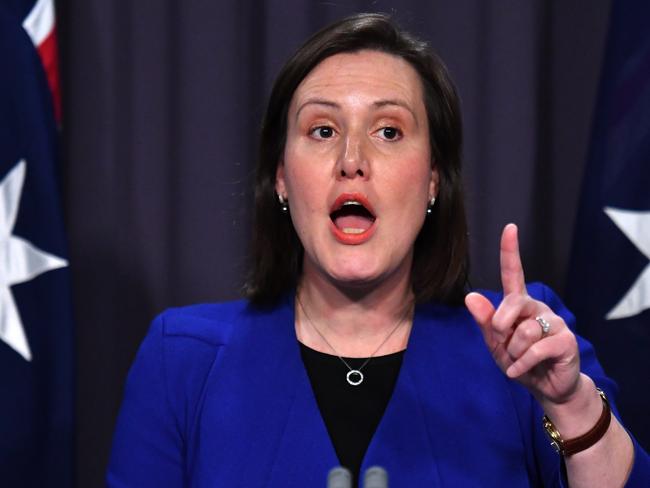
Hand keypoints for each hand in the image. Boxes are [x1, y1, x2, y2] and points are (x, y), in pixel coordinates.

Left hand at [465, 224, 580, 404]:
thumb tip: (470, 297)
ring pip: (523, 332)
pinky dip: (521, 365)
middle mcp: (537, 308)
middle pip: (513, 304)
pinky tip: (520, 371)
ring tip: (519, 359)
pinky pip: (535, 351)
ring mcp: (554, 322)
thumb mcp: (494, 342)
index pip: (513, 273)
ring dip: (513, 352)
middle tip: (502, 342)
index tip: (510, 228)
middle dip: (500, 326)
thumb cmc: (517, 360)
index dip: (510, 251)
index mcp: (518, 304)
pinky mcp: (566, 341)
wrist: (544, 387)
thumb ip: (484, 321)